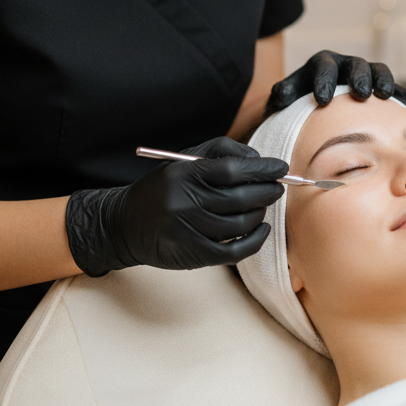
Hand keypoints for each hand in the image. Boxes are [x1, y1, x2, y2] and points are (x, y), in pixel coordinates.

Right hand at [65, 137, 288, 275]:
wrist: (124, 224)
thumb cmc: (163, 187)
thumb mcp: (183, 159)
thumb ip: (221, 151)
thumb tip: (258, 159)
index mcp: (184, 173)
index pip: (232, 170)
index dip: (261, 169)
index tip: (280, 167)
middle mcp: (185, 202)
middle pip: (240, 198)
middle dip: (267, 191)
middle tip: (278, 186)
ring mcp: (188, 230)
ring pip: (240, 224)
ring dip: (260, 213)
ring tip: (264, 205)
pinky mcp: (192, 254)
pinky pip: (234, 251)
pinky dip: (255, 241)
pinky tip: (262, 229)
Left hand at [266, 50, 405, 114]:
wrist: (314, 106)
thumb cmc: (298, 103)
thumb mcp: (285, 98)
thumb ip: (281, 95)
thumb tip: (280, 96)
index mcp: (322, 64)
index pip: (323, 67)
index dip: (323, 81)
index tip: (322, 99)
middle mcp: (346, 65)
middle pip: (355, 65)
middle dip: (358, 77)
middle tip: (360, 94)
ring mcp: (366, 75)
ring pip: (378, 71)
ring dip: (383, 81)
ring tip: (384, 95)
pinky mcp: (381, 88)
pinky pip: (398, 90)